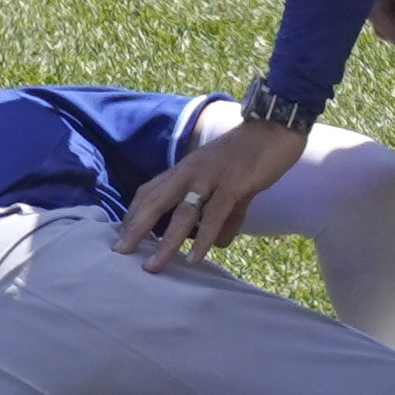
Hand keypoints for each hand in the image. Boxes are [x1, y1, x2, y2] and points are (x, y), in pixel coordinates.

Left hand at [120, 116, 309, 271]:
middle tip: (120, 252)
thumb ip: (222, 215)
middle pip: (155, 202)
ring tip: (153, 266)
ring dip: (166, 243)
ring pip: (182, 214)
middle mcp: (190, 172)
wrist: (275, 127)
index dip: (134, 213)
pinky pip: (214, 216)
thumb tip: (217, 244)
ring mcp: (211, 177)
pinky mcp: (234, 184)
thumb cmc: (249, 155)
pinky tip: (194, 258)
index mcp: (184, 169)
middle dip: (135, 228)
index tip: (121, 235)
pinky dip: (203, 239)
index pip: (149, 191)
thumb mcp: (227, 185)